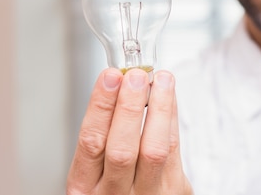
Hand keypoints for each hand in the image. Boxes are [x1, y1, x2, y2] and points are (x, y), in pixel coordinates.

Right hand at [67, 68, 191, 194]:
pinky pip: (174, 150)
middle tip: (135, 77)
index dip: (100, 106)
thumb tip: (120, 83)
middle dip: (128, 107)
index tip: (109, 77)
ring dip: (159, 108)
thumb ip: (106, 132)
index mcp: (86, 186)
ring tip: (161, 81)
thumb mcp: (97, 169)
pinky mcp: (174, 190)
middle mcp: (113, 194)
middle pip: (120, 150)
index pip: (90, 142)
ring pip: (154, 150)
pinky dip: (171, 118)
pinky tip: (169, 98)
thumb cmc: (117, 187)